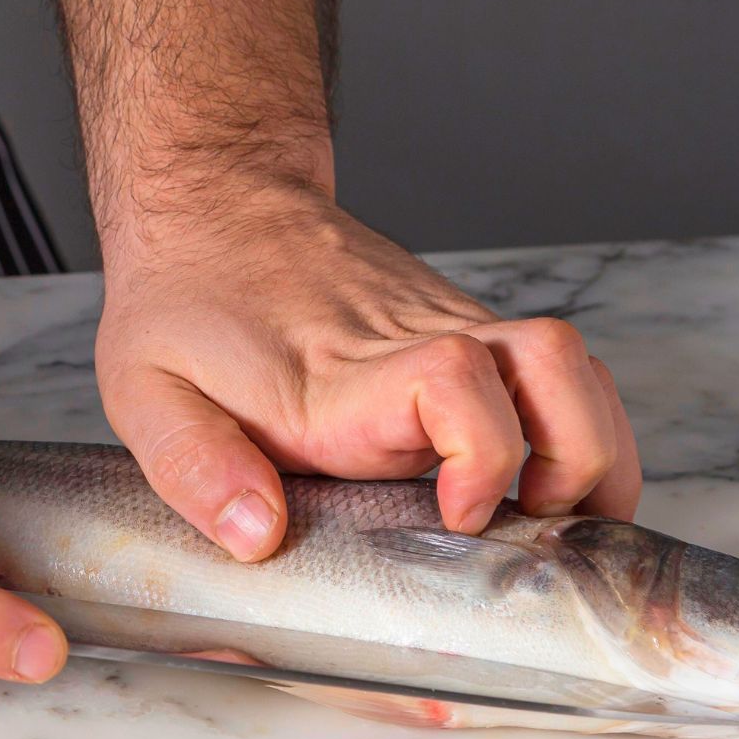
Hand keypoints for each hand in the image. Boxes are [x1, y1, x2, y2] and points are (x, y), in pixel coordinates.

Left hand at [95, 181, 640, 560]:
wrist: (211, 202)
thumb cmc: (179, 302)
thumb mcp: (143, 391)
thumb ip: (195, 467)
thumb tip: (258, 537)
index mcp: (337, 374)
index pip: (450, 381)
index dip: (483, 453)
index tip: (458, 512)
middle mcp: (412, 340)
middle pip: (558, 369)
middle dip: (580, 461)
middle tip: (534, 525)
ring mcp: (448, 326)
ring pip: (574, 367)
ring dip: (595, 448)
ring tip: (558, 516)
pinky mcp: (460, 325)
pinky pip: (552, 368)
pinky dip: (574, 427)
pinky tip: (543, 481)